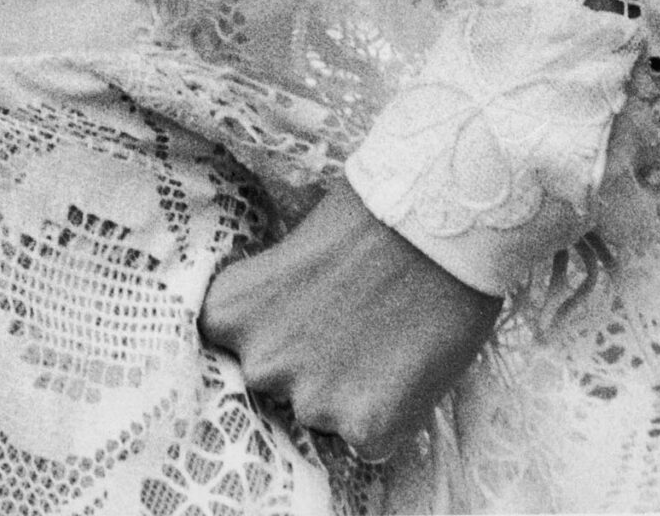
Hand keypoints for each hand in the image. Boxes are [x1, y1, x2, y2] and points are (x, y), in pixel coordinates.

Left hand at [198, 178, 500, 463]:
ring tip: (381, 340)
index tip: (285, 319)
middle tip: (345, 326)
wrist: (438, 229)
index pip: (222, 345)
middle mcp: (261, 364)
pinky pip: (369, 440)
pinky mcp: (367, 429)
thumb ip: (270, 301)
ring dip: (344, 393)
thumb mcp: (292, 250)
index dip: (259, 333)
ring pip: (321, 413)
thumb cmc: (368, 219)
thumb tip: (273, 326)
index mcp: (231, 310)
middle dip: (301, 364)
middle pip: (271, 384)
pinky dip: (387, 414)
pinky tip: (404, 367)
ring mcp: (312, 403)